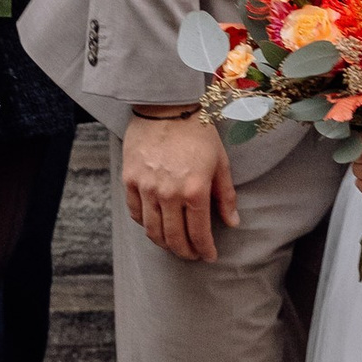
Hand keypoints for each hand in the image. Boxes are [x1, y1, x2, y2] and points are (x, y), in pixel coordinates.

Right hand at [122, 114, 238, 261]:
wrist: (165, 105)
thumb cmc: (197, 131)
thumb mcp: (220, 161)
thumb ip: (225, 195)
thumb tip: (232, 222)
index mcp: (195, 190)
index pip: (199, 233)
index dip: (205, 249)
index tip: (209, 256)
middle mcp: (168, 194)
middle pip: (174, 238)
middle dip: (185, 252)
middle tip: (192, 255)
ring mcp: (146, 188)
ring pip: (152, 230)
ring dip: (164, 243)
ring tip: (174, 245)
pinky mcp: (130, 180)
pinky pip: (135, 213)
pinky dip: (145, 224)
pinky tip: (155, 225)